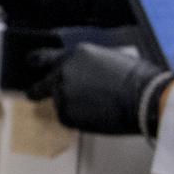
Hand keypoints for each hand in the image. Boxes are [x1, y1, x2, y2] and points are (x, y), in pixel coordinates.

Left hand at [30, 42, 173, 136]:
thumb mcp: (107, 59)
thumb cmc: (136, 79)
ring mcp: (62, 94)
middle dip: (39, 92)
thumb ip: (85, 66)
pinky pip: (67, 118)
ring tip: (95, 107)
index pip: (43, 58)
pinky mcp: (66, 114)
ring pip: (59, 103)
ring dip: (70, 107)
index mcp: (75, 54)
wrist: (143, 98)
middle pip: (41, 85)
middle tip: (37, 96)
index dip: (36, 63)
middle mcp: (64, 71)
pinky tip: (96, 115)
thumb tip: (80, 76)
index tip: (30, 66)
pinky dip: (77, 119)